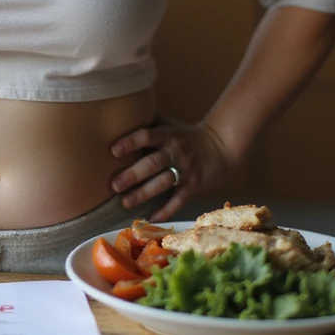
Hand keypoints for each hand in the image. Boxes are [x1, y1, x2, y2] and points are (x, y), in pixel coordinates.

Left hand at [109, 115, 238, 222]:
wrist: (220, 146)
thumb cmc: (185, 136)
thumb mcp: (168, 125)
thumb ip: (147, 123)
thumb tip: (118, 116)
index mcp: (167, 135)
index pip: (147, 136)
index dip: (131, 142)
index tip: (113, 150)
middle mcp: (175, 151)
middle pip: (153, 163)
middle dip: (133, 174)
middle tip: (114, 185)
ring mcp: (186, 169)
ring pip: (163, 182)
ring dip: (143, 193)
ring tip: (125, 202)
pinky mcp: (194, 185)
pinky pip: (179, 200)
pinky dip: (166, 210)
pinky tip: (151, 217)